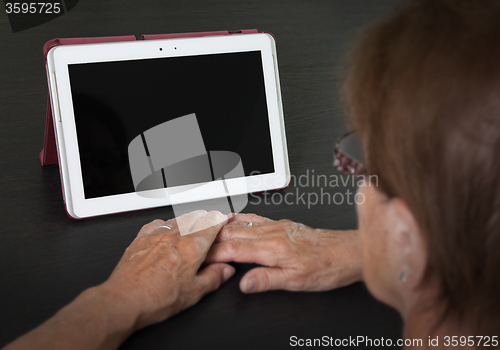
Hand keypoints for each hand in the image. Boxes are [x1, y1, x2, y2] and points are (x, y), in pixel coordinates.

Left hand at [99, 210, 234, 329]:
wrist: (124, 300)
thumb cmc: (156, 298)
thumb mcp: (194, 293)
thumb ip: (214, 278)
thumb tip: (225, 270)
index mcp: (192, 247)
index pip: (211, 223)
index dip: (221, 219)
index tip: (224, 219)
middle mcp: (175, 236)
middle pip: (195, 217)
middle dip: (206, 217)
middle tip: (211, 222)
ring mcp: (156, 235)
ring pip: (177, 218)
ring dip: (187, 219)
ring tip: (191, 226)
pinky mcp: (140, 238)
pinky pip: (156, 223)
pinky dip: (165, 224)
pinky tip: (165, 230)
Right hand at [206, 213, 361, 292]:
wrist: (347, 252)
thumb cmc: (326, 268)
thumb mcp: (296, 282)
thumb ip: (267, 280)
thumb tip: (244, 283)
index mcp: (273, 248)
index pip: (233, 248)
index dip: (212, 252)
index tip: (198, 257)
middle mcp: (273, 233)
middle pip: (232, 233)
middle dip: (210, 238)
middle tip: (193, 242)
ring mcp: (277, 226)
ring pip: (240, 223)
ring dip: (220, 226)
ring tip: (203, 228)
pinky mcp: (282, 224)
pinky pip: (253, 218)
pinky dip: (237, 219)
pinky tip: (231, 219)